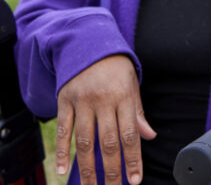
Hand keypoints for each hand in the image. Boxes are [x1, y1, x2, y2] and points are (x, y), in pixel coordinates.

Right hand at [55, 54, 155, 183]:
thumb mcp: (132, 84)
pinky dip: (61, 151)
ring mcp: (82, 100)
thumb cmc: (114, 67)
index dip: (132, 160)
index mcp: (124, 96)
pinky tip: (62, 170)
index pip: (130, 135)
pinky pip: (63, 130)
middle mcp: (103, 100)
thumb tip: (149, 136)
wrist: (88, 40)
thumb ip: (138, 112)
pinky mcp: (65, 100)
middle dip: (112, 171)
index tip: (134, 180)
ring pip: (85, 141)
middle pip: (108, 142)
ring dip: (88, 168)